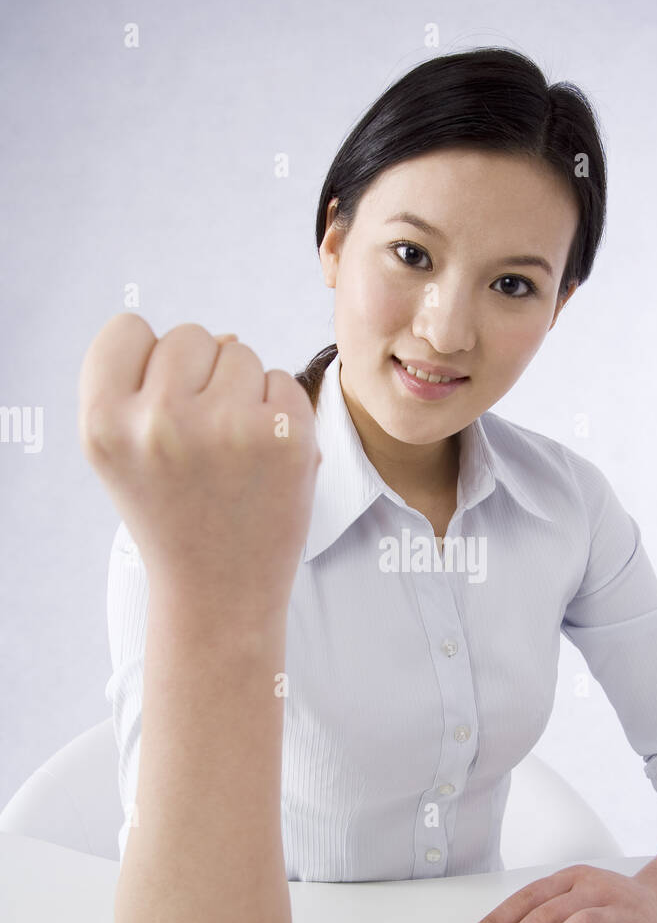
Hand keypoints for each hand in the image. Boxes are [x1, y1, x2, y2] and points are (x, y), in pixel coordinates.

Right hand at [79, 315, 320, 603]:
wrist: (218, 593)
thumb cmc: (173, 511)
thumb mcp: (125, 450)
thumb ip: (148, 380)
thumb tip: (226, 336)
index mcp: (104, 423)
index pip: (127, 329)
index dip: (146, 365)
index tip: (157, 415)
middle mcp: (159, 421)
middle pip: (189, 336)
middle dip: (199, 378)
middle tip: (200, 447)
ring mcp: (226, 428)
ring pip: (240, 351)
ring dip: (241, 393)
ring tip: (232, 457)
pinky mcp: (286, 437)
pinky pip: (284, 379)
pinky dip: (280, 412)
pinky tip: (264, 461)